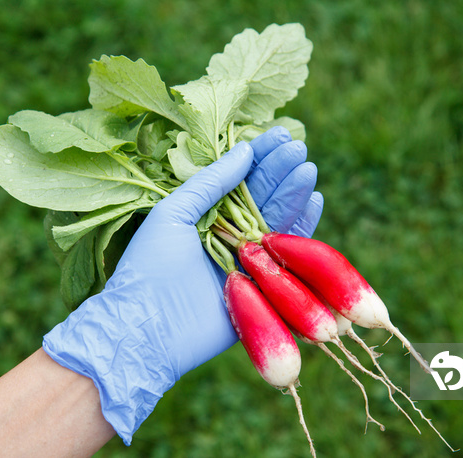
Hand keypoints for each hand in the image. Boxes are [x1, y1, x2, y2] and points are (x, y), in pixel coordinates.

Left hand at [43, 127, 322, 443]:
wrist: (149, 328)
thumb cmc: (150, 267)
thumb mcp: (173, 213)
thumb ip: (209, 182)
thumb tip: (244, 149)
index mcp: (205, 217)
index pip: (240, 181)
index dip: (260, 157)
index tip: (281, 134)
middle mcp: (229, 236)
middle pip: (262, 197)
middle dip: (280, 171)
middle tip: (298, 147)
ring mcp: (248, 261)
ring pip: (278, 221)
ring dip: (294, 194)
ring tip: (307, 168)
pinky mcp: (264, 288)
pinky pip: (288, 255)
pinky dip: (303, 229)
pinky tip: (314, 201)